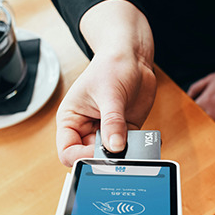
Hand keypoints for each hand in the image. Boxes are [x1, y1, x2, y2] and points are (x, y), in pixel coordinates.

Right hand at [56, 0, 155, 165]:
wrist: (133, 57)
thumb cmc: (112, 66)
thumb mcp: (110, 94)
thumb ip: (112, 122)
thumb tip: (115, 148)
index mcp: (71, 120)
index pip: (68, 151)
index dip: (82, 157)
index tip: (100, 153)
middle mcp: (86, 128)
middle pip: (91, 157)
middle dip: (106, 158)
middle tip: (122, 152)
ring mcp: (107, 131)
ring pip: (112, 156)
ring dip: (124, 154)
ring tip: (135, 145)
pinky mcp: (125, 131)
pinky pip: (130, 148)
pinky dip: (139, 149)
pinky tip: (146, 142)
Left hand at [187, 53, 214, 139]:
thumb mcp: (211, 77)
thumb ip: (196, 88)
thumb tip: (187, 99)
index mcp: (207, 100)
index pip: (191, 114)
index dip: (189, 117)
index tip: (188, 120)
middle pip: (201, 126)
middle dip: (199, 125)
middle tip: (198, 127)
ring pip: (214, 132)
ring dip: (212, 131)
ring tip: (212, 130)